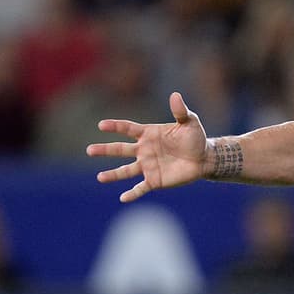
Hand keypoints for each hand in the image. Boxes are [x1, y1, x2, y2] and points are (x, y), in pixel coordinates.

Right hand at [87, 92, 207, 202]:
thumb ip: (180, 111)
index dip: (115, 126)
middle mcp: (144, 150)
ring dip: (113, 174)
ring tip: (100, 177)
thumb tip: (175, 95)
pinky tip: (122, 198)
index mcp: (148, 134)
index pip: (127, 129)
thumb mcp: (190, 122)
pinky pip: (141, 188)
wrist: (204, 158)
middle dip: (105, 150)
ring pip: (126, 171)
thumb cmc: (195, 138)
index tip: (102, 125)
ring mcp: (148, 166)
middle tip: (89, 150)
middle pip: (120, 149)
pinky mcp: (155, 180)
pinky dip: (132, 193)